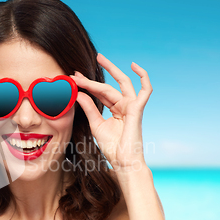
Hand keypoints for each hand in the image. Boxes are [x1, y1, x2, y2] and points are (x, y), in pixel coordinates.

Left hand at [71, 53, 152, 171]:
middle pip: (107, 86)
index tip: (73, 78)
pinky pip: (146, 90)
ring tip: (99, 58)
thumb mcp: (96, 124)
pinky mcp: (138, 109)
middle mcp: (124, 105)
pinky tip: (134, 66)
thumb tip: (78, 93)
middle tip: (78, 69)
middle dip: (92, 77)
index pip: (100, 93)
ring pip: (119, 84)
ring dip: (109, 71)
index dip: (87, 85)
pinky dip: (143, 77)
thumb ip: (88, 108)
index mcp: (115, 110)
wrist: (122, 161)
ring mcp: (132, 106)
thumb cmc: (112, 147)